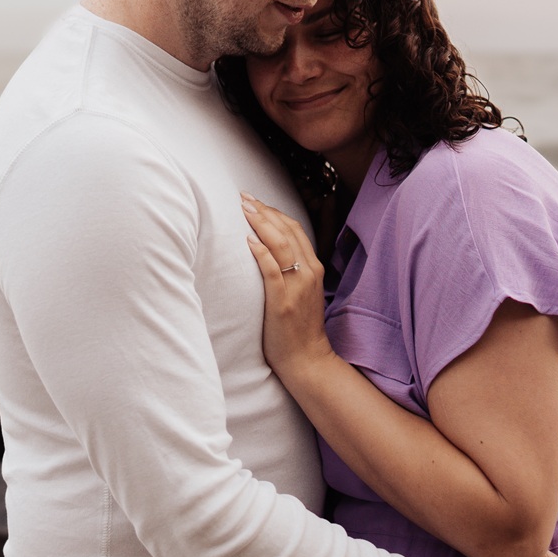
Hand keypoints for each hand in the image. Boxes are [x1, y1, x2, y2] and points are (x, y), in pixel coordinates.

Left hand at [241, 194, 331, 375]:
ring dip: (262, 224)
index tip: (255, 200)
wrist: (307, 359)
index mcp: (313, 268)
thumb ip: (291, 270)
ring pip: (281, 245)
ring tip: (244, 210)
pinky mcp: (283, 302)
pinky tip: (249, 240)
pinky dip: (261, 253)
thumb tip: (267, 249)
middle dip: (265, 211)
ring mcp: (297, 287)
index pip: (295, 229)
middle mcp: (308, 273)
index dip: (274, 212)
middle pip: (288, 231)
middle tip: (244, 197)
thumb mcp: (301, 293)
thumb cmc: (298, 328)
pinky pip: (272, 271)